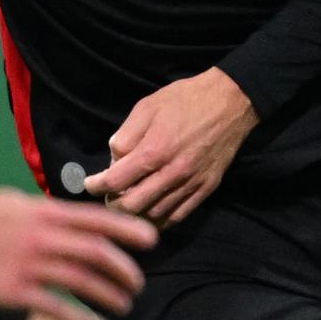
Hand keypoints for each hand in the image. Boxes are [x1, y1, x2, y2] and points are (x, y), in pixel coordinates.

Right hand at [0, 188, 155, 319]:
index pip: (96, 220)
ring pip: (81, 282)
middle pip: (97, 253)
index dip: (127, 230)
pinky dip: (77, 317)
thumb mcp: (12, 202)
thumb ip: (44, 212)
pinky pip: (53, 307)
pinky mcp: (11, 291)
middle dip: (125, 270)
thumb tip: (72, 218)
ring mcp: (26, 264)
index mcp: (42, 213)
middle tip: (137, 284)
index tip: (152, 240)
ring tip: (124, 304)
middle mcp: (40, 237)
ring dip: (109, 295)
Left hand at [87, 67, 255, 226]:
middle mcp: (172, 172)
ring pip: (154, 215)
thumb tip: (114, 159)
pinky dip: (159, 219)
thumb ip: (126, 135)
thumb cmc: (186, 100)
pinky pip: (178, 216)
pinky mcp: (206, 188)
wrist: (230, 101)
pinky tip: (150, 211)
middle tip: (108, 196)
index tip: (90, 184)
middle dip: (113, 204)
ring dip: (135, 214)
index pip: (115, 181)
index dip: (96, 186)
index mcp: (154, 150)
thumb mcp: (147, 107)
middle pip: (132, 206)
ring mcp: (191, 184)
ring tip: (127, 203)